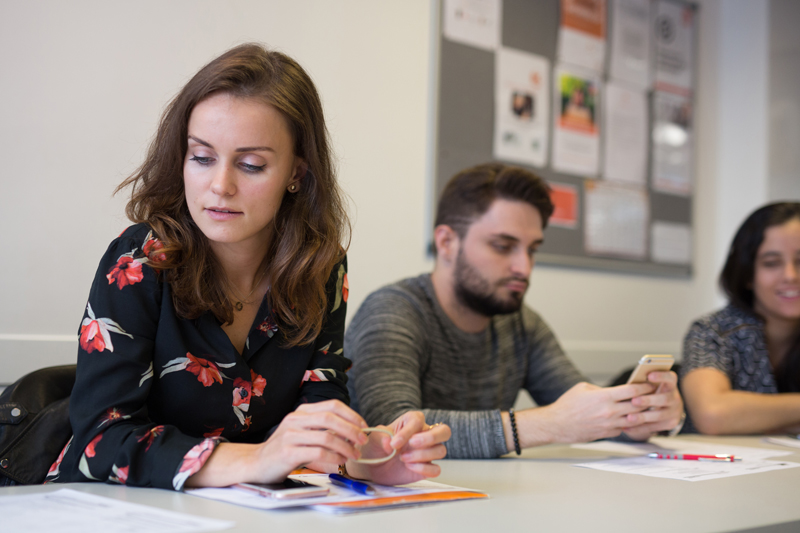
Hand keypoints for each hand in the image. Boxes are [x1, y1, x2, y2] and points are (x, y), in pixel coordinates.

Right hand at [257, 400, 367, 480]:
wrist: (256, 463)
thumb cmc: (285, 449)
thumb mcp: (302, 431)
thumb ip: (322, 427)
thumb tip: (353, 430)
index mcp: (302, 411)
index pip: (332, 405)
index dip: (351, 415)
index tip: (364, 426)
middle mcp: (295, 419)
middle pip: (331, 418)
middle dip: (352, 429)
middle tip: (363, 441)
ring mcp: (290, 435)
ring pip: (326, 436)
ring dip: (345, 446)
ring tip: (354, 455)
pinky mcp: (287, 453)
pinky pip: (317, 452)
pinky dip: (333, 457)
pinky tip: (340, 461)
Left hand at [347, 411, 449, 485]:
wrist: (372, 468)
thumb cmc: (375, 448)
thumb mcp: (373, 439)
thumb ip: (381, 437)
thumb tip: (390, 443)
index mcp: (411, 422)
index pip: (418, 420)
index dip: (408, 431)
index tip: (394, 444)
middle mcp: (423, 435)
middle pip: (444, 431)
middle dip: (431, 437)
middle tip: (413, 444)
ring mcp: (426, 452)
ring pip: (441, 450)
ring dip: (422, 455)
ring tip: (403, 459)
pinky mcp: (426, 468)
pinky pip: (436, 469)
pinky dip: (424, 469)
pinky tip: (409, 467)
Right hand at [534, 381, 655, 443]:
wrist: (557, 424)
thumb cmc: (567, 405)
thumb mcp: (583, 388)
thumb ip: (602, 389)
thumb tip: (614, 392)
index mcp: (604, 396)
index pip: (632, 391)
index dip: (643, 386)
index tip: (649, 384)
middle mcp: (609, 411)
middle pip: (637, 405)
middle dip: (647, 400)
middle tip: (654, 395)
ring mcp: (609, 424)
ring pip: (634, 419)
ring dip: (642, 414)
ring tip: (647, 409)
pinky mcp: (607, 434)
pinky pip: (623, 428)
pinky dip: (628, 423)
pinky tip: (631, 419)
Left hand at [623, 371, 683, 440]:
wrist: (668, 408)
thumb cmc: (653, 392)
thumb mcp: (652, 386)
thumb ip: (644, 384)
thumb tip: (629, 385)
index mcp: (670, 384)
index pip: (670, 377)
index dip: (661, 376)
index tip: (649, 375)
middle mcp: (675, 398)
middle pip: (664, 399)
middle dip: (648, 400)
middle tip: (634, 401)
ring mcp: (674, 412)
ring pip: (659, 415)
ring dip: (643, 417)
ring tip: (629, 418)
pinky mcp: (670, 424)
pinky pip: (654, 427)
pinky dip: (640, 428)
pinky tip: (627, 428)